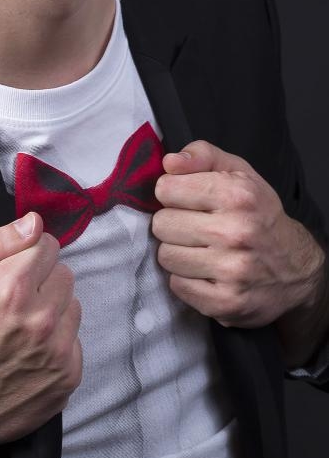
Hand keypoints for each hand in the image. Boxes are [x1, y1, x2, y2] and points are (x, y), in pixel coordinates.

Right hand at [0, 212, 81, 453]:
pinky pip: (75, 341)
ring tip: (19, 329)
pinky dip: (57, 343)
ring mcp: (57, 353)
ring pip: (73, 306)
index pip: (47, 245)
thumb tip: (33, 223)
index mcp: (12, 289)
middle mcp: (41, 319)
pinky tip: (28, 353)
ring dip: (52, 310)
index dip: (27, 254)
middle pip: (65, 274)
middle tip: (12, 302)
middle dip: (42, 280)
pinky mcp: (66, 379)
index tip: (10, 271)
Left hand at [152, 140, 325, 333]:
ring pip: (166, 255)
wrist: (296, 268)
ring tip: (200, 249)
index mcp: (236, 194)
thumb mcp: (238, 172)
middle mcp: (235, 232)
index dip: (171, 193)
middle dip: (173, 223)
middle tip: (194, 226)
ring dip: (178, 252)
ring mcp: (231, 270)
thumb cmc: (258, 214)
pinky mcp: (226, 302)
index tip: (185, 199)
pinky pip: (176, 285)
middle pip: (161, 224)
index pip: (165, 189)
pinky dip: (186, 279)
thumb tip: (169, 162)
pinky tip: (205, 271)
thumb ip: (202, 155)